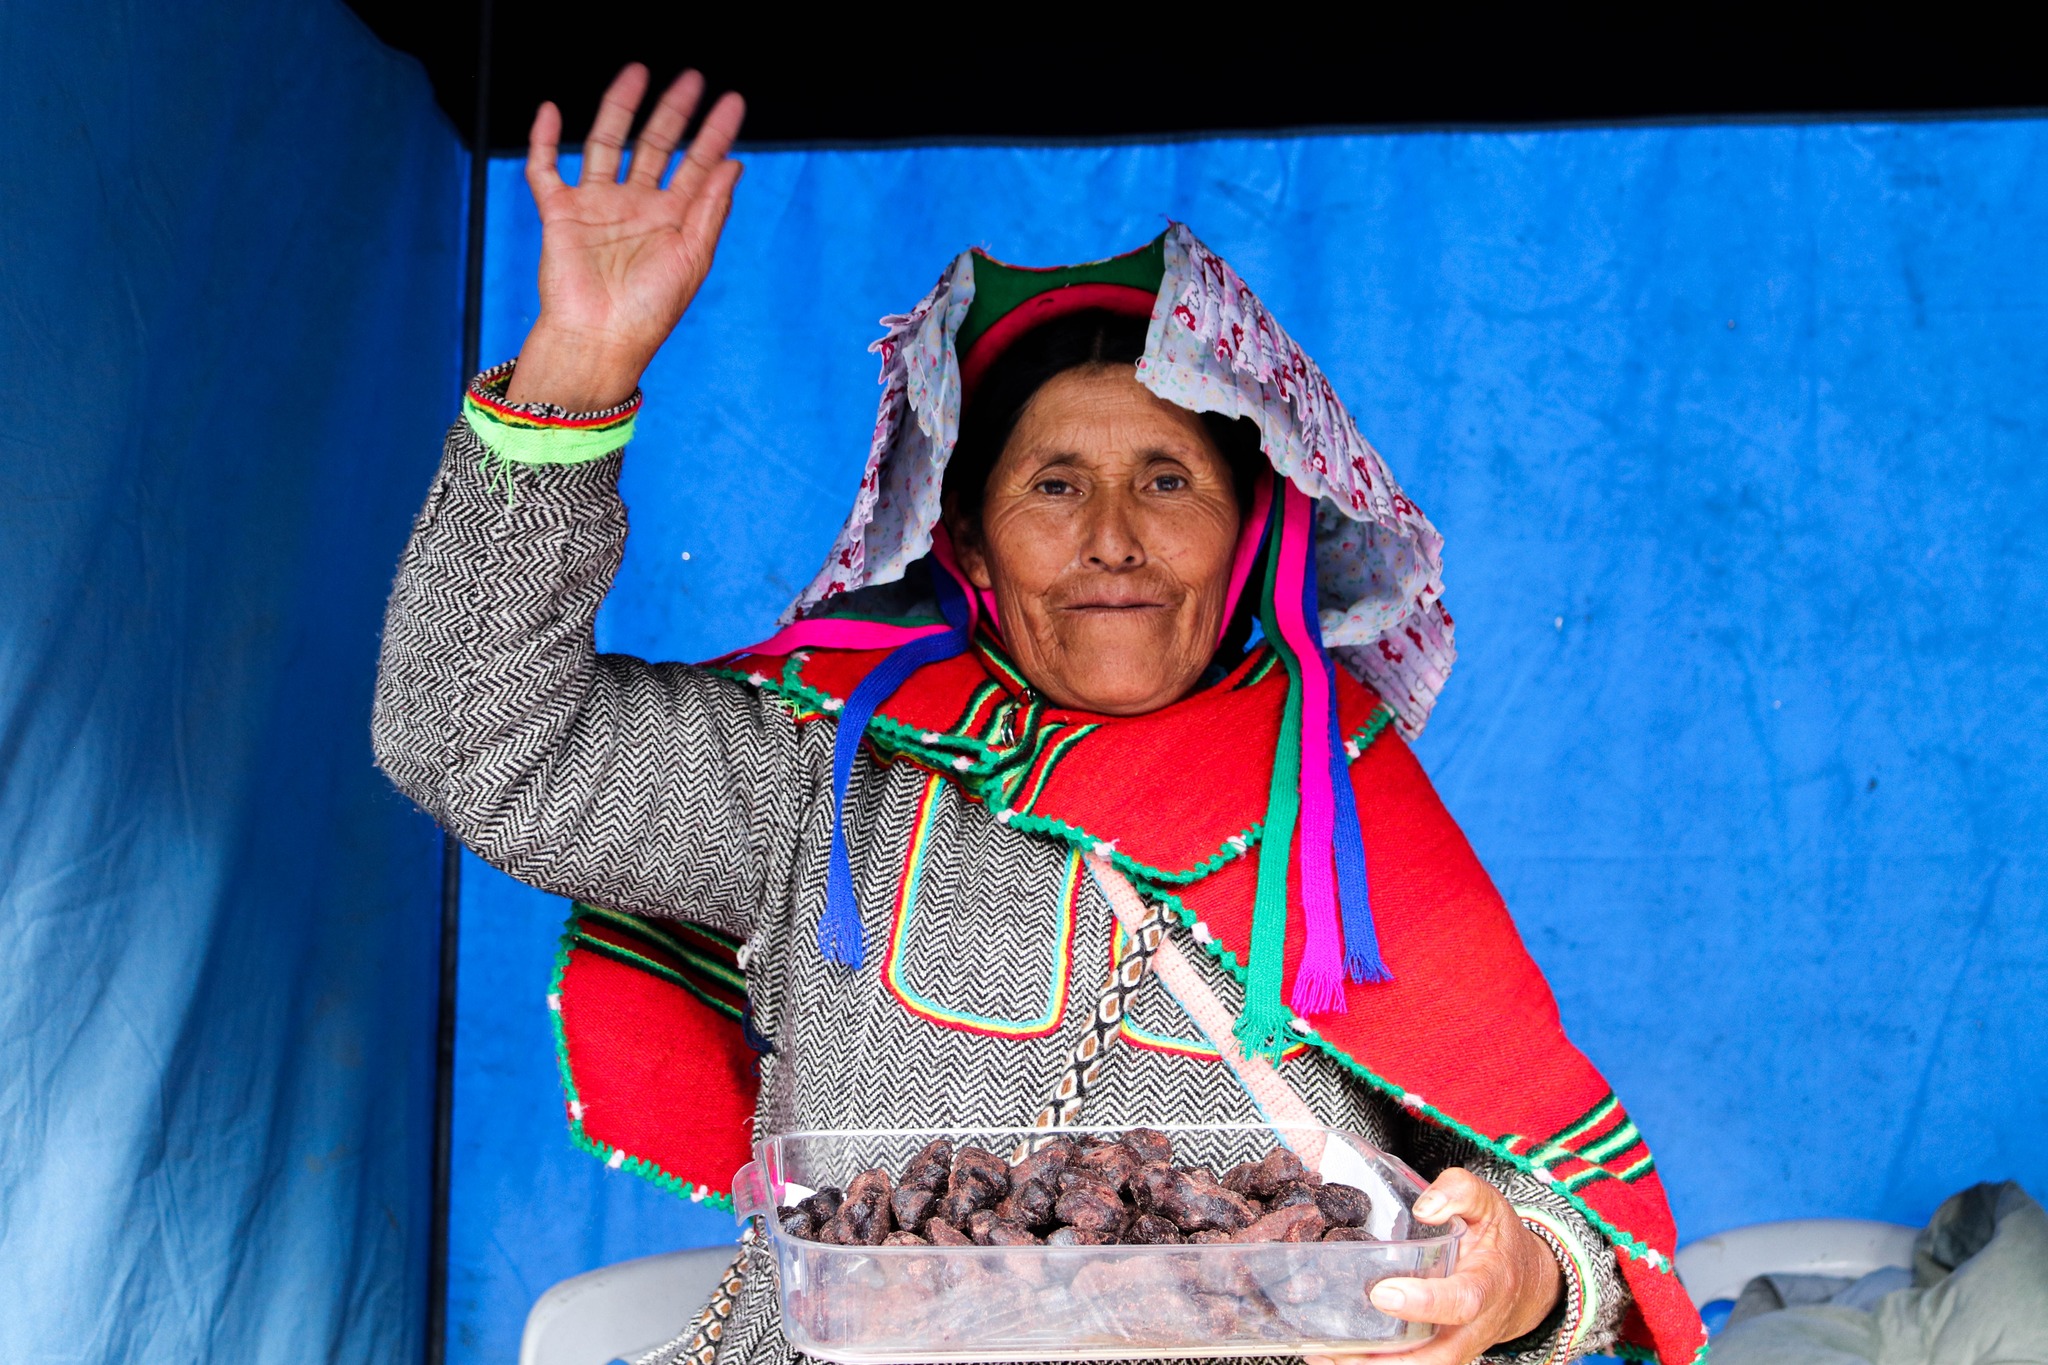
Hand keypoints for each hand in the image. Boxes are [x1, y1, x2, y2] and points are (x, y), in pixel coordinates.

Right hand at [505, 64, 745, 410]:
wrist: (599, 341)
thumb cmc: (649, 312)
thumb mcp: (692, 258)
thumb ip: (710, 209)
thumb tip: (733, 164)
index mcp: (673, 220)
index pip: (697, 165)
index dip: (714, 134)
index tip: (730, 103)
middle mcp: (636, 207)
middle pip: (655, 146)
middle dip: (672, 112)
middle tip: (691, 78)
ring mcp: (597, 208)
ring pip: (605, 144)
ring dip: (618, 108)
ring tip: (635, 74)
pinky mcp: (559, 214)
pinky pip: (546, 169)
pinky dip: (543, 140)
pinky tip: (551, 111)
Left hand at [1308, 1168, 1561, 1364]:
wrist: (1525, 1283)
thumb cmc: (1498, 1240)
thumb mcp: (1488, 1203)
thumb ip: (1459, 1192)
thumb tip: (1425, 1207)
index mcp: (1488, 1284)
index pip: (1461, 1301)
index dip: (1425, 1302)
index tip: (1383, 1293)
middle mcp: (1474, 1326)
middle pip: (1438, 1356)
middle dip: (1390, 1359)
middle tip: (1342, 1346)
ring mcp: (1458, 1345)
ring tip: (1325, 1355)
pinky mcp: (1441, 1353)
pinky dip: (1375, 1364)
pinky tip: (1335, 1355)